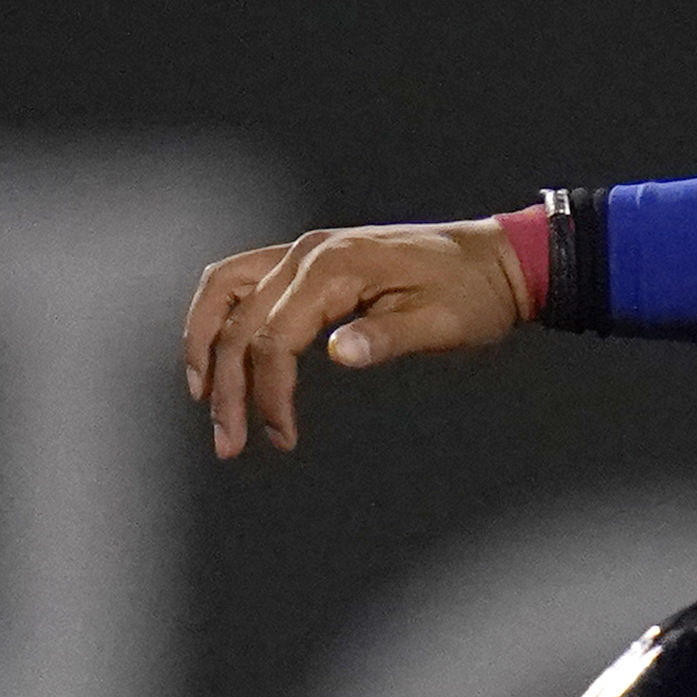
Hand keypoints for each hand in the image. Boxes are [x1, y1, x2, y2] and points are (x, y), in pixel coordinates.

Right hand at [182, 216, 530, 458]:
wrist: (492, 261)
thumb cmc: (472, 295)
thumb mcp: (441, 324)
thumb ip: (386, 338)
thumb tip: (339, 354)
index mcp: (334, 268)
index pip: (275, 337)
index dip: (269, 393)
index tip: (281, 437)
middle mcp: (306, 253)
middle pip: (239, 320)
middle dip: (227, 386)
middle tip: (229, 444)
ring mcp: (303, 252)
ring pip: (224, 291)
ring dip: (205, 344)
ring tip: (204, 398)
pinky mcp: (307, 261)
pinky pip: (243, 281)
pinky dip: (221, 317)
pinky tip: (220, 354)